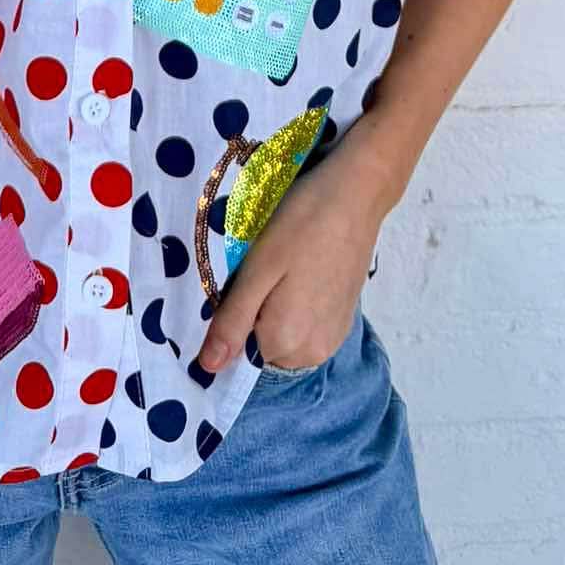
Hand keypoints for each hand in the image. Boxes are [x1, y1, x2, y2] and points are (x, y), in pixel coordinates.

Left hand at [195, 119, 405, 373]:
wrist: (356, 195)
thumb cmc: (301, 223)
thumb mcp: (257, 268)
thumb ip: (233, 322)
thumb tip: (208, 369)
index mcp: (287, 342)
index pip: (238, 353)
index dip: (232, 318)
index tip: (240, 282)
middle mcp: (313, 352)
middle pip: (263, 347)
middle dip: (255, 315)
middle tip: (262, 269)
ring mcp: (333, 337)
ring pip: (284, 337)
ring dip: (275, 311)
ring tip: (282, 267)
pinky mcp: (344, 319)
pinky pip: (306, 327)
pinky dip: (296, 307)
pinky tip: (301, 271)